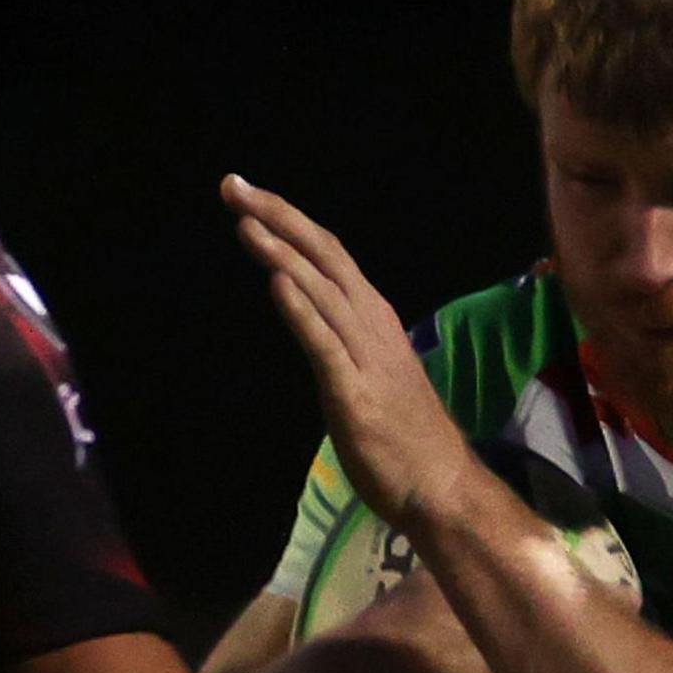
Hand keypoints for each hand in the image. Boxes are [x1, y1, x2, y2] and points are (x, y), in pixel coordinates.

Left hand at [223, 174, 482, 537]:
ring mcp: (365, 358)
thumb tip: (312, 318)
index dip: (288, 221)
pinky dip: (301, 310)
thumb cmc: (404, 438)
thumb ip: (341, 343)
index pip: (329, 255)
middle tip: (232, 185)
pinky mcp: (355, 394)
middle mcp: (371, 326)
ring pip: (321, 291)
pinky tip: (276, 282)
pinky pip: (324, 344)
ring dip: (282, 253)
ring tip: (245, 222)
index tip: (248, 197)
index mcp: (373, 319)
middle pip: (323, 256)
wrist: (440, 487)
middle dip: (276, 217)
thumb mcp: (369, 375)